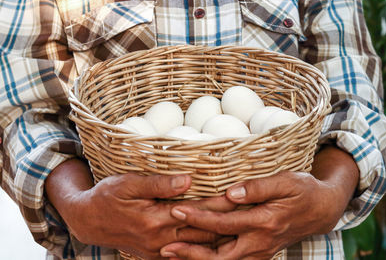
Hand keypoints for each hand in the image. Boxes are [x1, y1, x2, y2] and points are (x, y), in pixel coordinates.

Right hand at [45, 159, 235, 259]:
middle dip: (227, 223)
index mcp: (156, 219)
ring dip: (219, 238)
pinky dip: (203, 249)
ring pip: (198, 247)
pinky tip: (216, 243)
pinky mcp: (155, 255)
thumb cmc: (107, 197)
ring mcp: (158, 251)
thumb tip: (188, 180)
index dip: (221, 203)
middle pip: (203, 232)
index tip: (241, 195)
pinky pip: (185, 255)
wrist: (88, 221)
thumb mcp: (128, 184)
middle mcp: (161, 239)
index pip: (198, 211)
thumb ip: (159, 184)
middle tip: (250, 212)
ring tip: (241, 228)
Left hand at [160, 146, 358, 259]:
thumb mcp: (287, 182)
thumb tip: (231, 192)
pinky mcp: (259, 254)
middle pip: (220, 254)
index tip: (177, 209)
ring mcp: (260, 252)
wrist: (321, 210)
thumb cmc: (303, 191)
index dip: (199, 217)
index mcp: (265, 222)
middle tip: (165, 247)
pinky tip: (195, 256)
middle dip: (191, 252)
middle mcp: (260, 243)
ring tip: (172, 255)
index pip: (224, 223)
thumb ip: (258, 187)